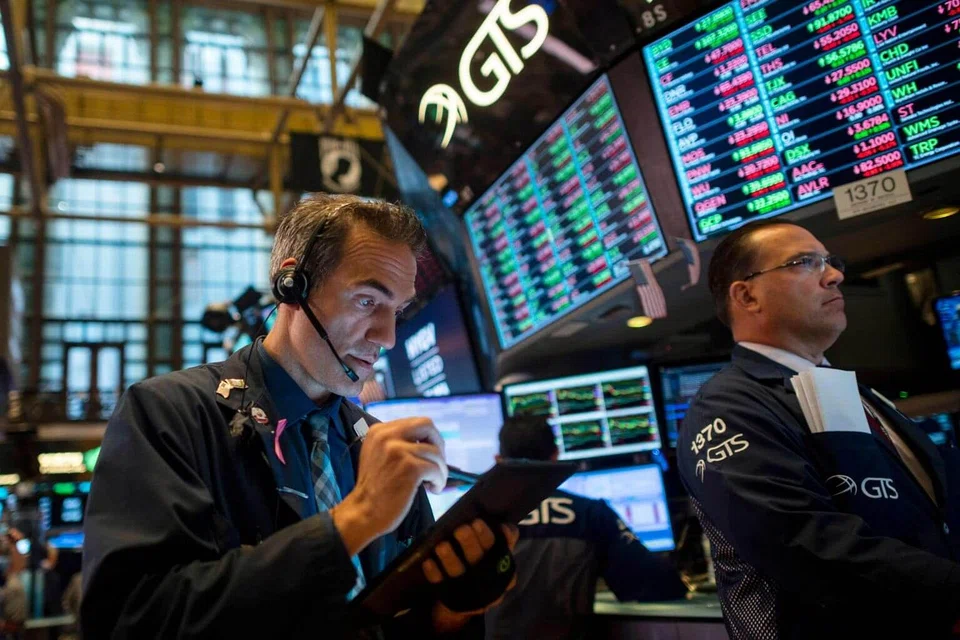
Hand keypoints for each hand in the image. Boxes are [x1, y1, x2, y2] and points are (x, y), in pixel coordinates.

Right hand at [331, 417, 446, 555]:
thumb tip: (428, 439)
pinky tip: (433, 489)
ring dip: (440, 469)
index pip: (415, 423)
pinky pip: (436, 469)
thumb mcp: (379, 454)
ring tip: (434, 483)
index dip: (428, 438)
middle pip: (428, 426)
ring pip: (435, 452)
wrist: (364, 512)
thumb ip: (397, 442)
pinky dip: (439, 480)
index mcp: (379, 430)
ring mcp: (398, 451)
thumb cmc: (375, 488)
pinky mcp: (410, 467)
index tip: (428, 455)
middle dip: (438, 445)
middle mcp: (387, 436)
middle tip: (437, 464)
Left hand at [422, 520, 519, 633]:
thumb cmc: (485, 566)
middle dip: (470, 542)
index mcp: (501, 563)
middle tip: (461, 529)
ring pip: (458, 571)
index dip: (493, 536)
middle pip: (480, 558)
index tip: (479, 522)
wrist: (470, 603)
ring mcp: (467, 587)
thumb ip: (503, 538)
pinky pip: (440, 583)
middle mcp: (486, 576)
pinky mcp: (449, 593)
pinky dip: (434, 572)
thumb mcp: (498, 553)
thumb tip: (505, 526)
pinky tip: (428, 562)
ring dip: (450, 558)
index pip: (501, 548)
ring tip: (442, 546)